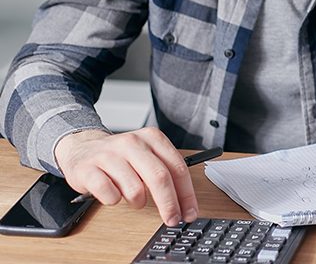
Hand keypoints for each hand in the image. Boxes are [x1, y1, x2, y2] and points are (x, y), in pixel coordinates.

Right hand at [54, 128, 198, 225]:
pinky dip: (114, 200)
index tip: (190, 212)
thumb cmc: (120, 157)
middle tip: (172, 219)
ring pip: (135, 189)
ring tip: (134, 198)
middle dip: (169, 204)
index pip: (177, 167)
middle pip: (159, 177)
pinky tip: (113, 194)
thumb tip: (185, 203)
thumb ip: (166, 172)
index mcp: (152, 138)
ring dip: (138, 202)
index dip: (187, 193)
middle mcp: (132, 143)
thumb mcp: (147, 155)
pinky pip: (109, 193)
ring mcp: (109, 155)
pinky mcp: (88, 169)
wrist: (82, 148)